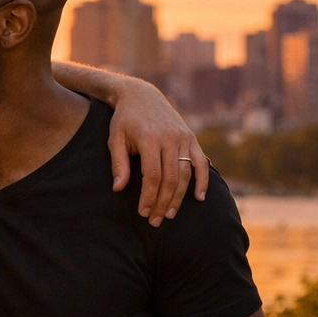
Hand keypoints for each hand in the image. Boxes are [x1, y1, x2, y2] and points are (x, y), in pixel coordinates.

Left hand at [107, 80, 207, 226]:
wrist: (141, 96)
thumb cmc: (124, 121)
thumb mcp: (115, 139)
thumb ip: (119, 164)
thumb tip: (118, 189)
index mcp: (150, 139)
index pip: (153, 176)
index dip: (149, 196)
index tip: (143, 212)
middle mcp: (170, 138)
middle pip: (171, 178)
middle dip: (163, 202)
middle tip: (155, 221)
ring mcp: (183, 138)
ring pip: (186, 173)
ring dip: (179, 197)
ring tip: (170, 215)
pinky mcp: (191, 138)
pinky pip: (200, 162)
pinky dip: (202, 180)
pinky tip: (199, 198)